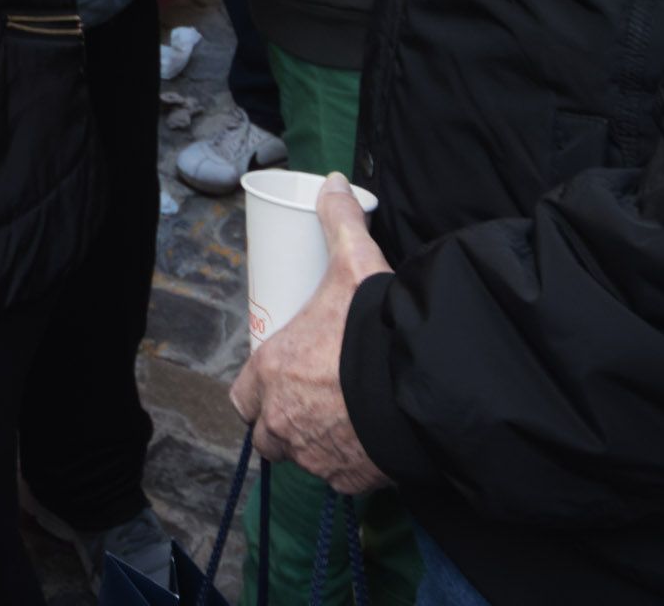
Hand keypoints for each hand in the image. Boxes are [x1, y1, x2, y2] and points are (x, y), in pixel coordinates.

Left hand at [231, 176, 388, 492]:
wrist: (421, 384)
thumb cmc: (374, 328)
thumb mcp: (355, 264)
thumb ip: (340, 222)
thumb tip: (334, 182)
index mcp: (270, 373)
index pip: (242, 397)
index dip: (258, 390)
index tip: (279, 379)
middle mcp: (283, 421)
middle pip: (268, 435)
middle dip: (283, 423)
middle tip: (312, 400)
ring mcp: (315, 456)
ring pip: (303, 457)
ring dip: (316, 443)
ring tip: (344, 419)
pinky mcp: (349, 481)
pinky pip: (340, 478)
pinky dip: (350, 464)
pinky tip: (368, 442)